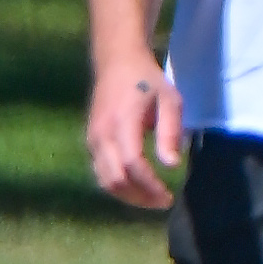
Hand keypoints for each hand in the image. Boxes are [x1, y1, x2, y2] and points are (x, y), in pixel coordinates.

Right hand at [87, 53, 183, 208]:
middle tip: (163, 201)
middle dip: (140, 197)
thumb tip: (172, 165)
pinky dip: (119, 186)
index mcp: (122, 121)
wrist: (116, 62)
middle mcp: (102, 134)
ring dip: (129, 197)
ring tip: (152, 199)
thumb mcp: (170, 100)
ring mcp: (92, 139)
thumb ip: (170, 132)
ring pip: (105, 181)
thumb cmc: (148, 80)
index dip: (150, 185)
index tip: (169, 195)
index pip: (132, 164)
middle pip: (116, 180)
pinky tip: (138, 187)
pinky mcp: (90, 143)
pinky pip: (101, 173)